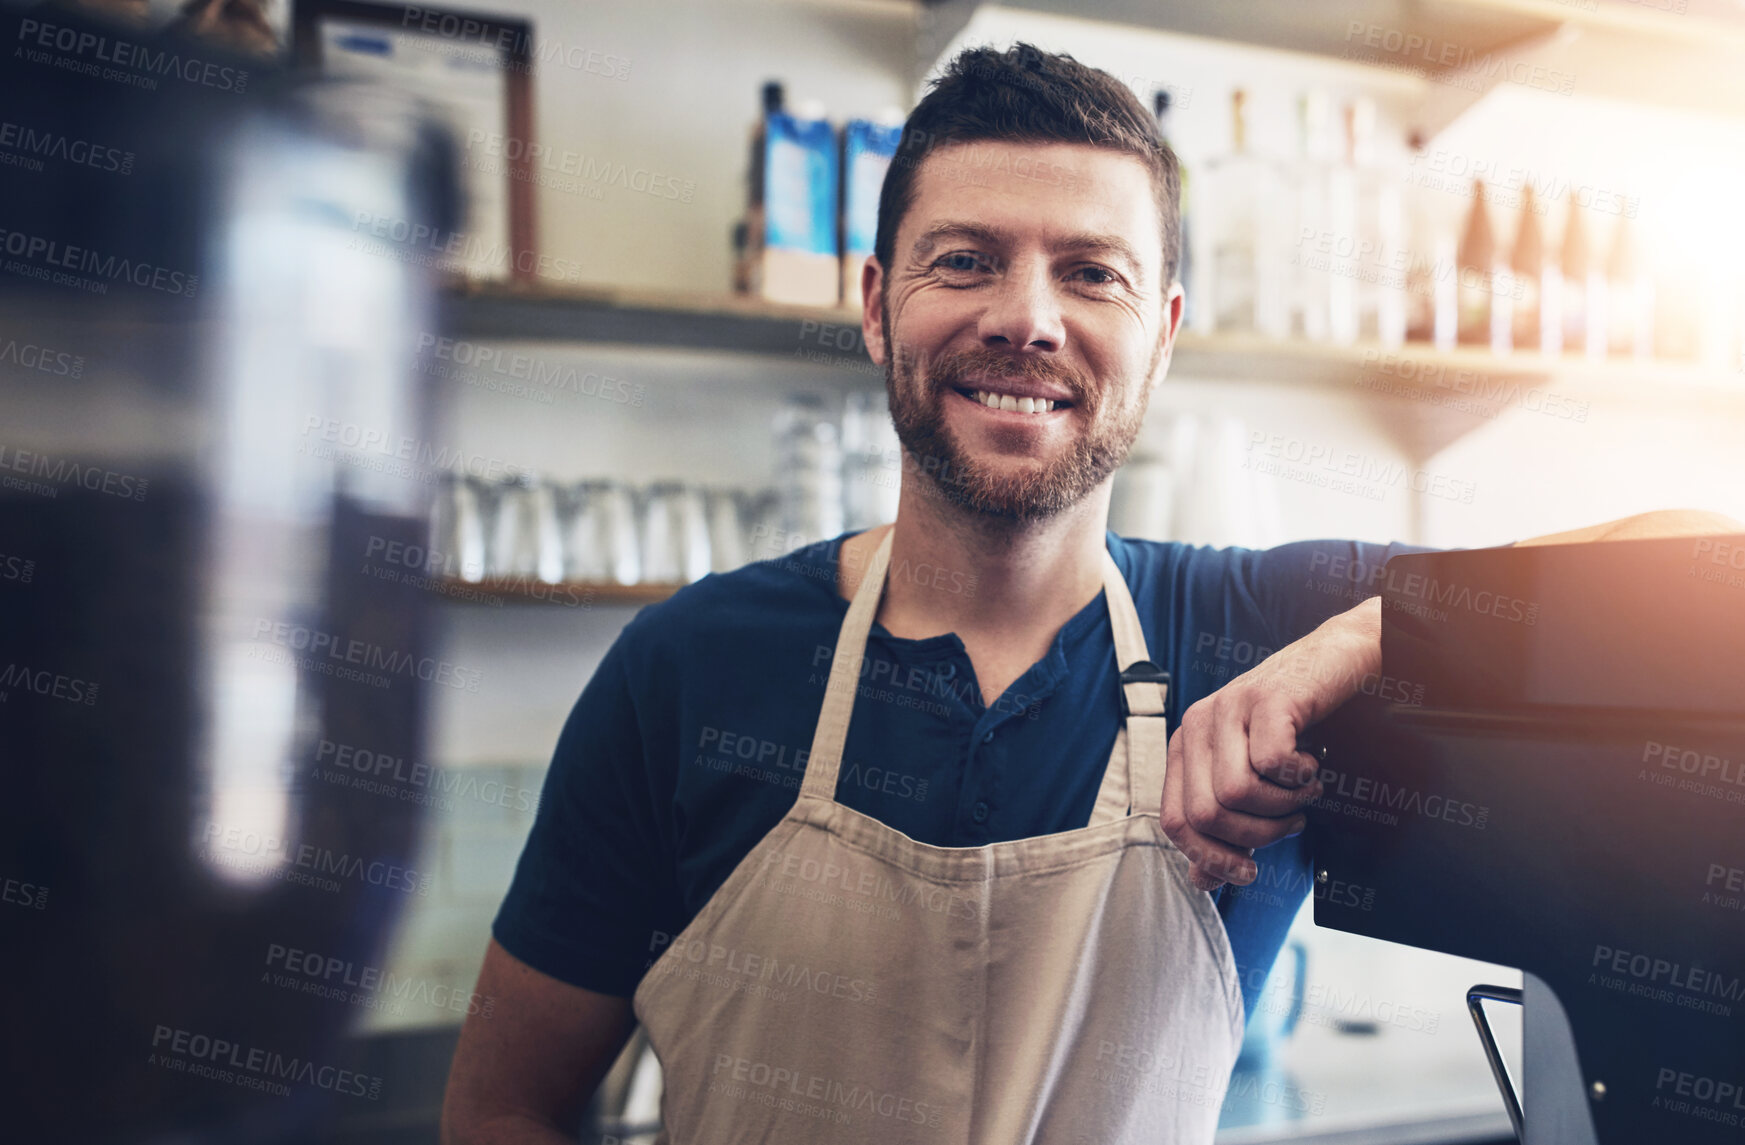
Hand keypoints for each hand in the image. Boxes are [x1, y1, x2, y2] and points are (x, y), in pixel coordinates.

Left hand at [1160, 597, 1382, 891]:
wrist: (1340, 662)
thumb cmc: (1296, 726)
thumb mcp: (1253, 778)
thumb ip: (1226, 826)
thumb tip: (1203, 881)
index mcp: (1186, 747)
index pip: (1174, 822)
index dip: (1211, 858)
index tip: (1249, 871)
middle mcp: (1198, 724)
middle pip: (1204, 814)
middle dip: (1255, 835)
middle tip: (1289, 822)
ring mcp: (1229, 707)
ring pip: (1234, 794)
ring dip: (1281, 808)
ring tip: (1302, 791)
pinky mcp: (1267, 698)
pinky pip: (1271, 763)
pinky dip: (1300, 779)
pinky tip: (1311, 765)